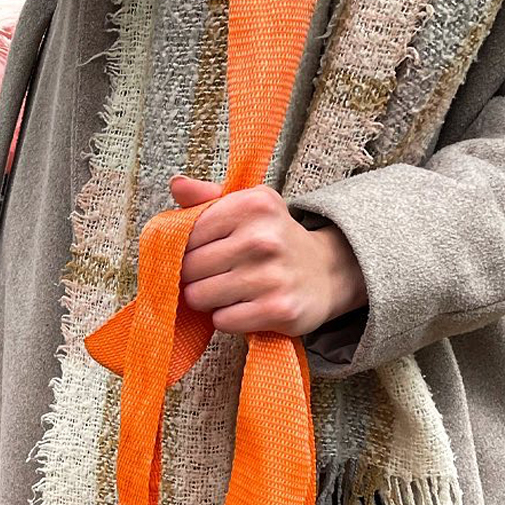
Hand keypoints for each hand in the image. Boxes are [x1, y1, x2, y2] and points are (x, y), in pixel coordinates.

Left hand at [169, 175, 367, 336]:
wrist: (326, 270)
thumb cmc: (272, 238)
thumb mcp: (245, 208)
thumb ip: (205, 198)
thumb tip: (178, 183)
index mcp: (252, 205)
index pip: (185, 234)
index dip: (188, 248)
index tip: (207, 250)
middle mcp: (263, 238)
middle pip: (188, 268)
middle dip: (195, 276)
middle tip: (220, 273)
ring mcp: (272, 276)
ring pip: (199, 296)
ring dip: (209, 299)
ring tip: (232, 289)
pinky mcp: (278, 310)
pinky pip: (221, 321)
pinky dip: (228, 318)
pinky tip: (247, 306)